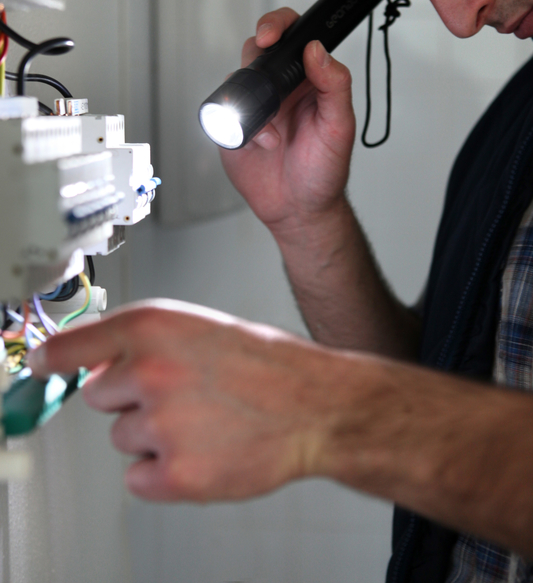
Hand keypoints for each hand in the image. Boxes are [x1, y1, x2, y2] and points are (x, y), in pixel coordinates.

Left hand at [27, 300, 333, 501]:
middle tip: (180, 395)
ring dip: (152, 436)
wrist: (314, 406)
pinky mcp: (175, 474)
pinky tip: (203, 450)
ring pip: (122, 439)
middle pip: (97, 397)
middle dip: (129, 399)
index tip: (40, 366)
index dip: (51, 359)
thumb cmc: (264, 364)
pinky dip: (163, 473)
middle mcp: (149, 371)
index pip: (70, 346)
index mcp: (153, 327)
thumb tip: (93, 365)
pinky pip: (137, 479)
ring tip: (203, 421)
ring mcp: (160, 425)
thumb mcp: (198, 327)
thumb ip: (142, 341)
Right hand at [220, 8, 355, 234]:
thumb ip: (335, 86)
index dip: (280, 26)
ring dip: (251, 98)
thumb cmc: (325, 171)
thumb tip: (318, 51)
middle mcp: (281, 89)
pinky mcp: (235, 126)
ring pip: (239, 78)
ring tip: (273, 130)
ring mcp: (257, 107)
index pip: (295, 38)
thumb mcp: (340, 127)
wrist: (299, 210)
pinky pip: (223, 111)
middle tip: (260, 63)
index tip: (274, 35)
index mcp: (309, 81)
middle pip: (259, 49)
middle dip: (256, 52)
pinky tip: (260, 143)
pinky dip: (239, 124)